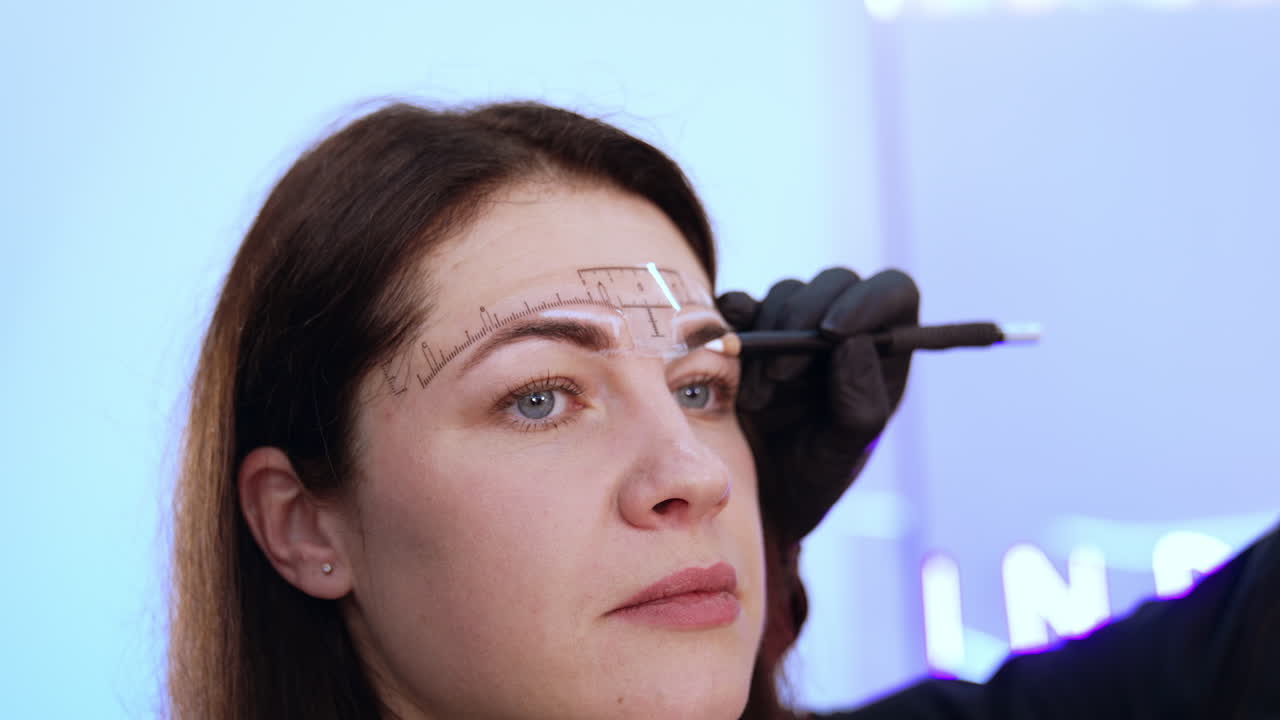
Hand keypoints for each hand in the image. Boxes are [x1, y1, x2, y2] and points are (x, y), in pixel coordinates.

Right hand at [718, 268, 919, 546]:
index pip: (893, 293)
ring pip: (786, 292)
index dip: (867, 300)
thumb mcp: (843, 454)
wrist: (752, 499)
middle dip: (804, 319)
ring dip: (767, 338)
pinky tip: (725, 352)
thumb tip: (853, 343)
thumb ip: (859, 405)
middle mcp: (843, 330)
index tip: (833, 333)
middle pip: (834, 284)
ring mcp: (794, 327)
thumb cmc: (812, 479)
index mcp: (883, 349)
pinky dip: (730, 320)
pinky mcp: (749, 331)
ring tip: (756, 401)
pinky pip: (738, 305)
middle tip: (782, 373)